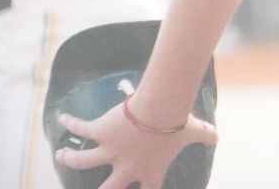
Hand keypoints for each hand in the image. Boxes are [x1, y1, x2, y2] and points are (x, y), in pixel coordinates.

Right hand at [55, 100, 217, 188]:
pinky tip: (62, 118)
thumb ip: (206, 136)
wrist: (160, 107)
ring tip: (60, 156)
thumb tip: (217, 137)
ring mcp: (110, 150)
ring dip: (70, 159)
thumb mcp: (195, 131)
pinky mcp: (100, 132)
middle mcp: (127, 166)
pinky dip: (70, 123)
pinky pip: (81, 128)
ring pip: (83, 161)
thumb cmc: (177, 121)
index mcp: (150, 170)